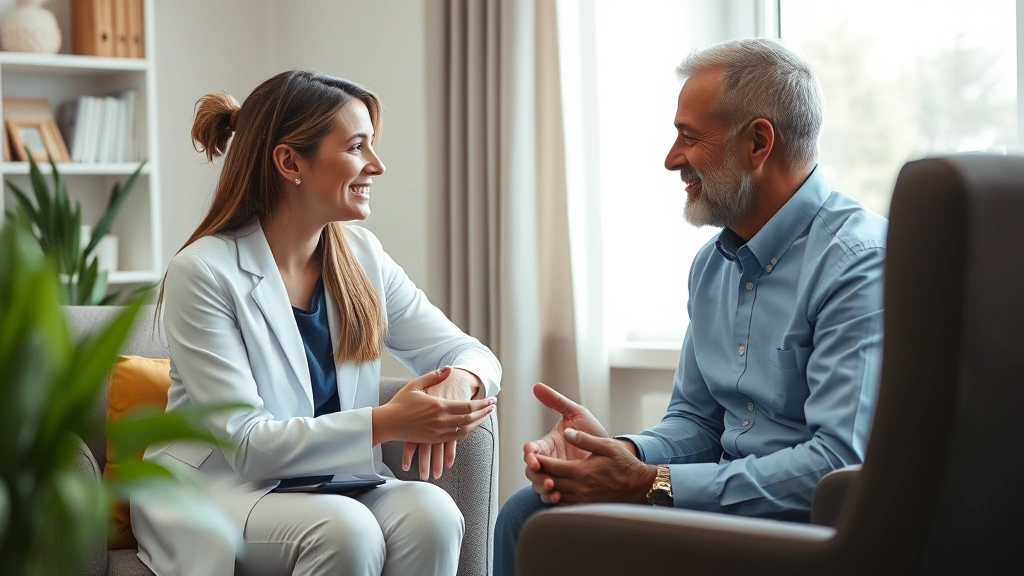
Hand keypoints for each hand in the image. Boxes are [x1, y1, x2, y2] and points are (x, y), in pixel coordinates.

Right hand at [402, 368, 484, 479]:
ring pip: (465, 430)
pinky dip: (467, 431)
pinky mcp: (434, 439)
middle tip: (493, 406)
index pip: (467, 406)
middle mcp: (441, 421)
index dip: (482, 404)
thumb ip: (434, 376)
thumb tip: (449, 368)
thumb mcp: (416, 385)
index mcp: (438, 406)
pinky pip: (456, 438)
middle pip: (470, 419)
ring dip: (478, 422)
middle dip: (484, 412)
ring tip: (485, 415)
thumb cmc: (400, 402)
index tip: (491, 399)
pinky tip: (471, 426)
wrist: (388, 423)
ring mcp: (438, 432)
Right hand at [523, 383, 609, 502]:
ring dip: (541, 487)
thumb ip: (556, 400)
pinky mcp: (565, 488)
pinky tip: (557, 497)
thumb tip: (537, 386)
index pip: (531, 450)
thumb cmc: (593, 431)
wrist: (612, 452)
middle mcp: (549, 461)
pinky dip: (551, 498)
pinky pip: (551, 496)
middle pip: (531, 470)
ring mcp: (556, 475)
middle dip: (535, 474)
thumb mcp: (575, 413)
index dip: (529, 454)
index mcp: (547, 445)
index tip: (534, 457)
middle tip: (545, 477)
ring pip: (539, 485)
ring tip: (552, 488)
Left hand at [536, 428, 655, 504]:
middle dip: (540, 474)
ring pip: (555, 495)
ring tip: (542, 478)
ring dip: (546, 487)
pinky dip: (556, 497)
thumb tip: (566, 433)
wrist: (639, 485)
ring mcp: (583, 499)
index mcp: (582, 471)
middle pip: (550, 482)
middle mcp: (580, 488)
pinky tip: (555, 490)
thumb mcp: (606, 446)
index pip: (552, 467)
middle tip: (533, 467)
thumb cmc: (623, 463)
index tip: (532, 455)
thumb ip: (584, 439)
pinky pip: (564, 504)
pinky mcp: (586, 506)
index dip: (539, 461)